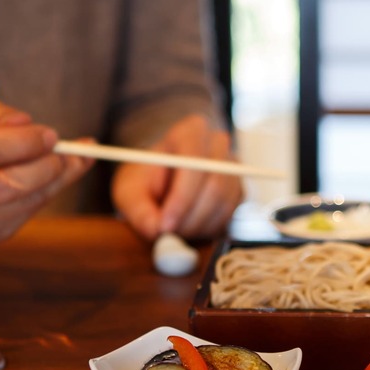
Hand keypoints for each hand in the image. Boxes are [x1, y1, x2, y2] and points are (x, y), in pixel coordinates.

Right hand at [0, 103, 93, 245]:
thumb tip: (25, 123)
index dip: (24, 145)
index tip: (50, 135)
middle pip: (8, 188)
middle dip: (47, 168)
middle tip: (71, 151)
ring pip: (19, 206)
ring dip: (54, 184)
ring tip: (74, 162)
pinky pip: (20, 218)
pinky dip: (40, 197)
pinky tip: (50, 179)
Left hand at [111, 114, 242, 240]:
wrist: (161, 183)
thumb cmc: (144, 182)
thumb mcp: (129, 192)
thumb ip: (138, 210)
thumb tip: (155, 230)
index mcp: (190, 132)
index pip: (194, 163)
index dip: (181, 198)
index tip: (165, 225)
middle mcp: (218, 145)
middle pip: (215, 186)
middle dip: (190, 218)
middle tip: (169, 237)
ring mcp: (233, 168)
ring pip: (223, 205)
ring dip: (197, 227)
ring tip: (173, 232)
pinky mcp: (239, 191)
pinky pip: (229, 217)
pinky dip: (207, 230)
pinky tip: (188, 228)